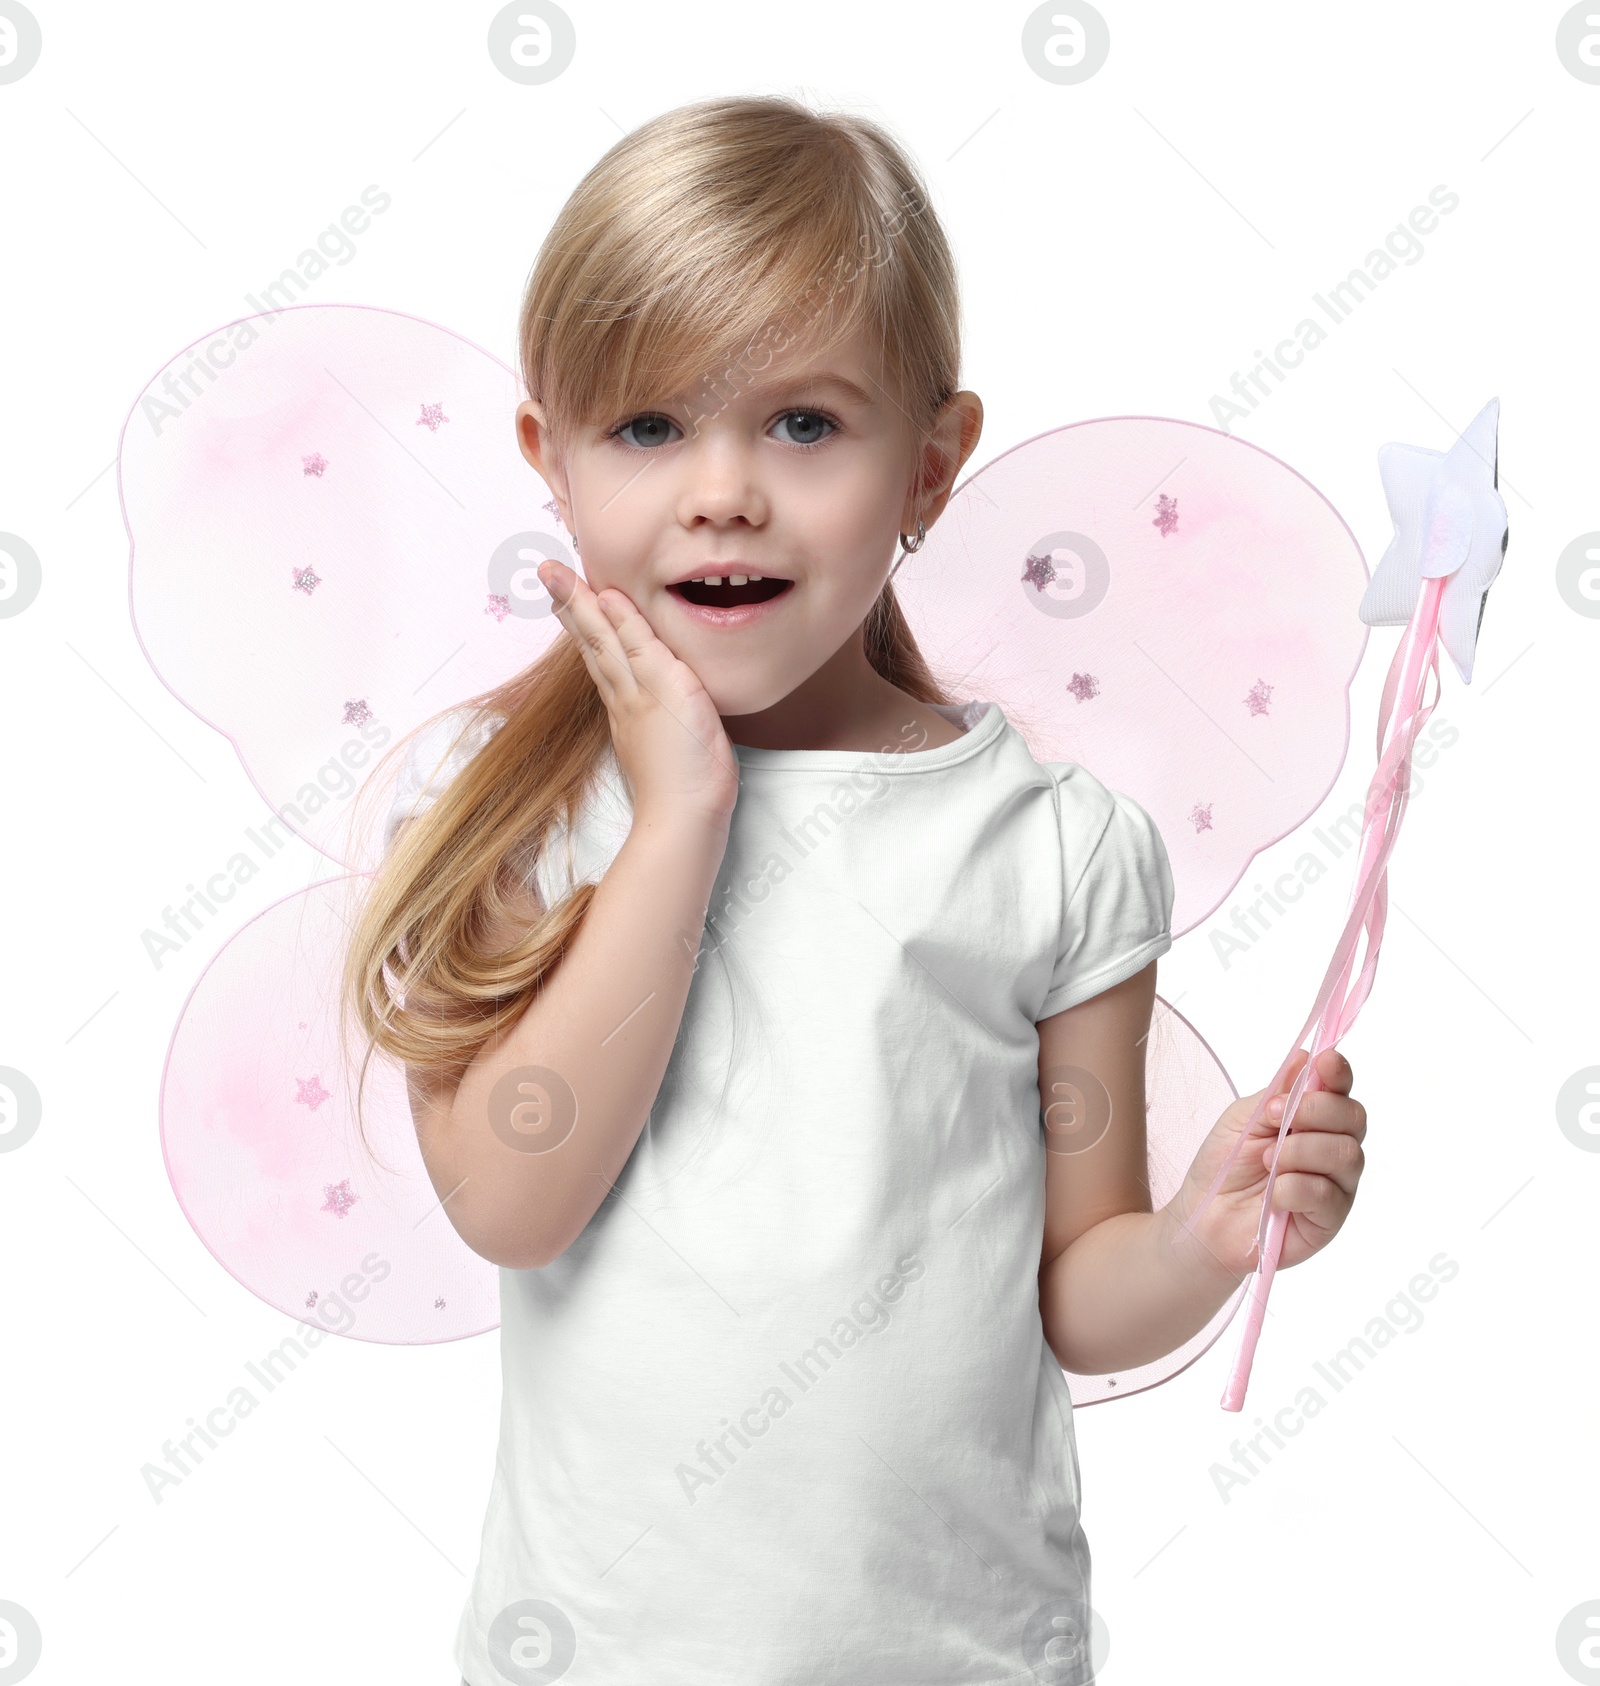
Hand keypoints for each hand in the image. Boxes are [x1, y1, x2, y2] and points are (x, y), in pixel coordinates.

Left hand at [538, 558, 738, 826]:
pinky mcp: (645, 735)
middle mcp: (623, 693)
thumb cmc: (684, 753)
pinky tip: (614, 665)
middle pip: (594, 642)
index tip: (550, 568)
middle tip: (549, 577)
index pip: (597, 626)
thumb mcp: (668, 684)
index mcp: (627, 678)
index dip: (576, 596)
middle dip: (573, 607)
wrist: (686, 813)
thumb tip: (609, 600)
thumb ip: (638, 641)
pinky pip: (620, 687)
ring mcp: (632, 715)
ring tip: (573, 609)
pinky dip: (612, 664)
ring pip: (604, 664)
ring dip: (588, 632)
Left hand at [1162, 1048, 1366, 1282]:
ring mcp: (1336, 1186)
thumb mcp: (1245, 1118)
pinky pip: (1328, 1195)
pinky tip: (1274, 1193)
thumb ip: (1278, 1092)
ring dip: (1300, 1151)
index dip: (1339, 1073)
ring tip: (1267, 1159)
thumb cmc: (1224, 1165)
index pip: (1342, 1091)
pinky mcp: (1329, 1220)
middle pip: (1354, 1118)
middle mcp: (1333, 1150)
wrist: (1204, 1216)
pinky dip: (1295, 1187)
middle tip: (1275, 1118)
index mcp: (1315, 1121)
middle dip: (1315, 1111)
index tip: (1325, 1062)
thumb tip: (1307, 1056)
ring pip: (1346, 1155)